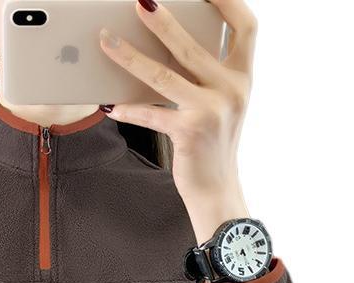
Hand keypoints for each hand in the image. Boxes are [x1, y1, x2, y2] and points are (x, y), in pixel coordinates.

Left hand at [98, 0, 257, 242]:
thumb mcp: (221, 107)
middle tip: (139, 2)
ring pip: (163, 74)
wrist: (218, 192)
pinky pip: (151, 112)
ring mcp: (212, 111)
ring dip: (129, 56)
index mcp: (243, 78)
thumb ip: (206, 77)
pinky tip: (111, 104)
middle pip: (191, 44)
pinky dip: (128, 108)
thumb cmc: (213, 146)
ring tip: (107, 40)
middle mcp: (232, 90)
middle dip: (162, 20)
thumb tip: (164, 45)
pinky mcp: (189, 132)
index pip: (246, 25)